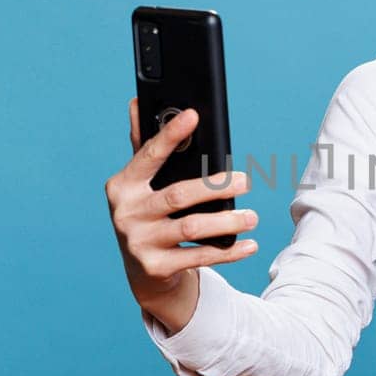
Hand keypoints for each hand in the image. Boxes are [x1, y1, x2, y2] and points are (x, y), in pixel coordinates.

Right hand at [105, 98, 259, 326]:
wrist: (143, 272)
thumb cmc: (148, 215)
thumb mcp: (141, 184)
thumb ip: (143, 147)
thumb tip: (137, 103)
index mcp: (123, 185)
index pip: (148, 155)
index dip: (170, 135)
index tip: (193, 115)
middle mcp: (126, 213)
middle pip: (178, 195)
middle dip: (215, 187)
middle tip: (246, 181)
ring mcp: (139, 242)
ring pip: (191, 227)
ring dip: (227, 221)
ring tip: (252, 216)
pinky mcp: (155, 267)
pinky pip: (199, 257)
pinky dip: (228, 251)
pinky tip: (249, 245)